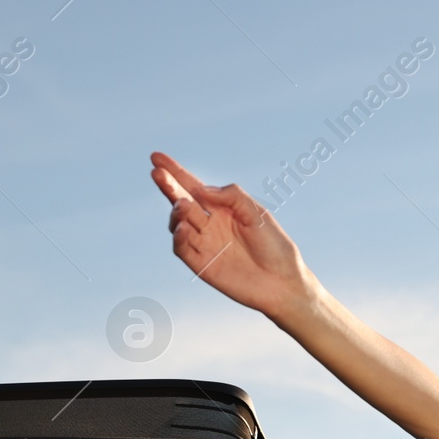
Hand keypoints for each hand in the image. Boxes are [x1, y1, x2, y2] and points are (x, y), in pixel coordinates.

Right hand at [150, 151, 314, 319]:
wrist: (282, 281)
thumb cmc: (274, 245)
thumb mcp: (257, 212)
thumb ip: (231, 196)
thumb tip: (201, 189)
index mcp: (222, 207)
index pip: (193, 186)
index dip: (175, 172)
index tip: (157, 157)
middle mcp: (209, 223)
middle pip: (181, 200)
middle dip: (168, 186)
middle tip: (157, 173)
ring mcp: (203, 243)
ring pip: (178, 223)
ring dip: (176, 212)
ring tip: (183, 205)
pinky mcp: (201, 265)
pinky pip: (182, 248)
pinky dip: (178, 237)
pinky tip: (182, 227)